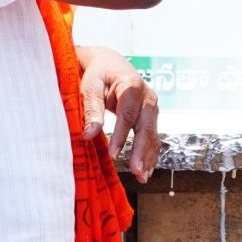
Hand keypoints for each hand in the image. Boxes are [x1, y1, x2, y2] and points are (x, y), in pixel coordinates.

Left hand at [79, 43, 160, 183]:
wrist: (111, 63)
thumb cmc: (98, 74)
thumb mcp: (90, 86)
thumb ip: (92, 109)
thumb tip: (89, 134)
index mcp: (131, 85)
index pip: (127, 114)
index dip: (121, 136)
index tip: (114, 155)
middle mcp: (147, 96)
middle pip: (146, 127)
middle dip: (141, 151)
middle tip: (136, 172)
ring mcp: (152, 106)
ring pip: (153, 134)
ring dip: (148, 157)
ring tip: (141, 177)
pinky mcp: (151, 116)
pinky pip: (153, 137)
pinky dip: (150, 154)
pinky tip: (146, 170)